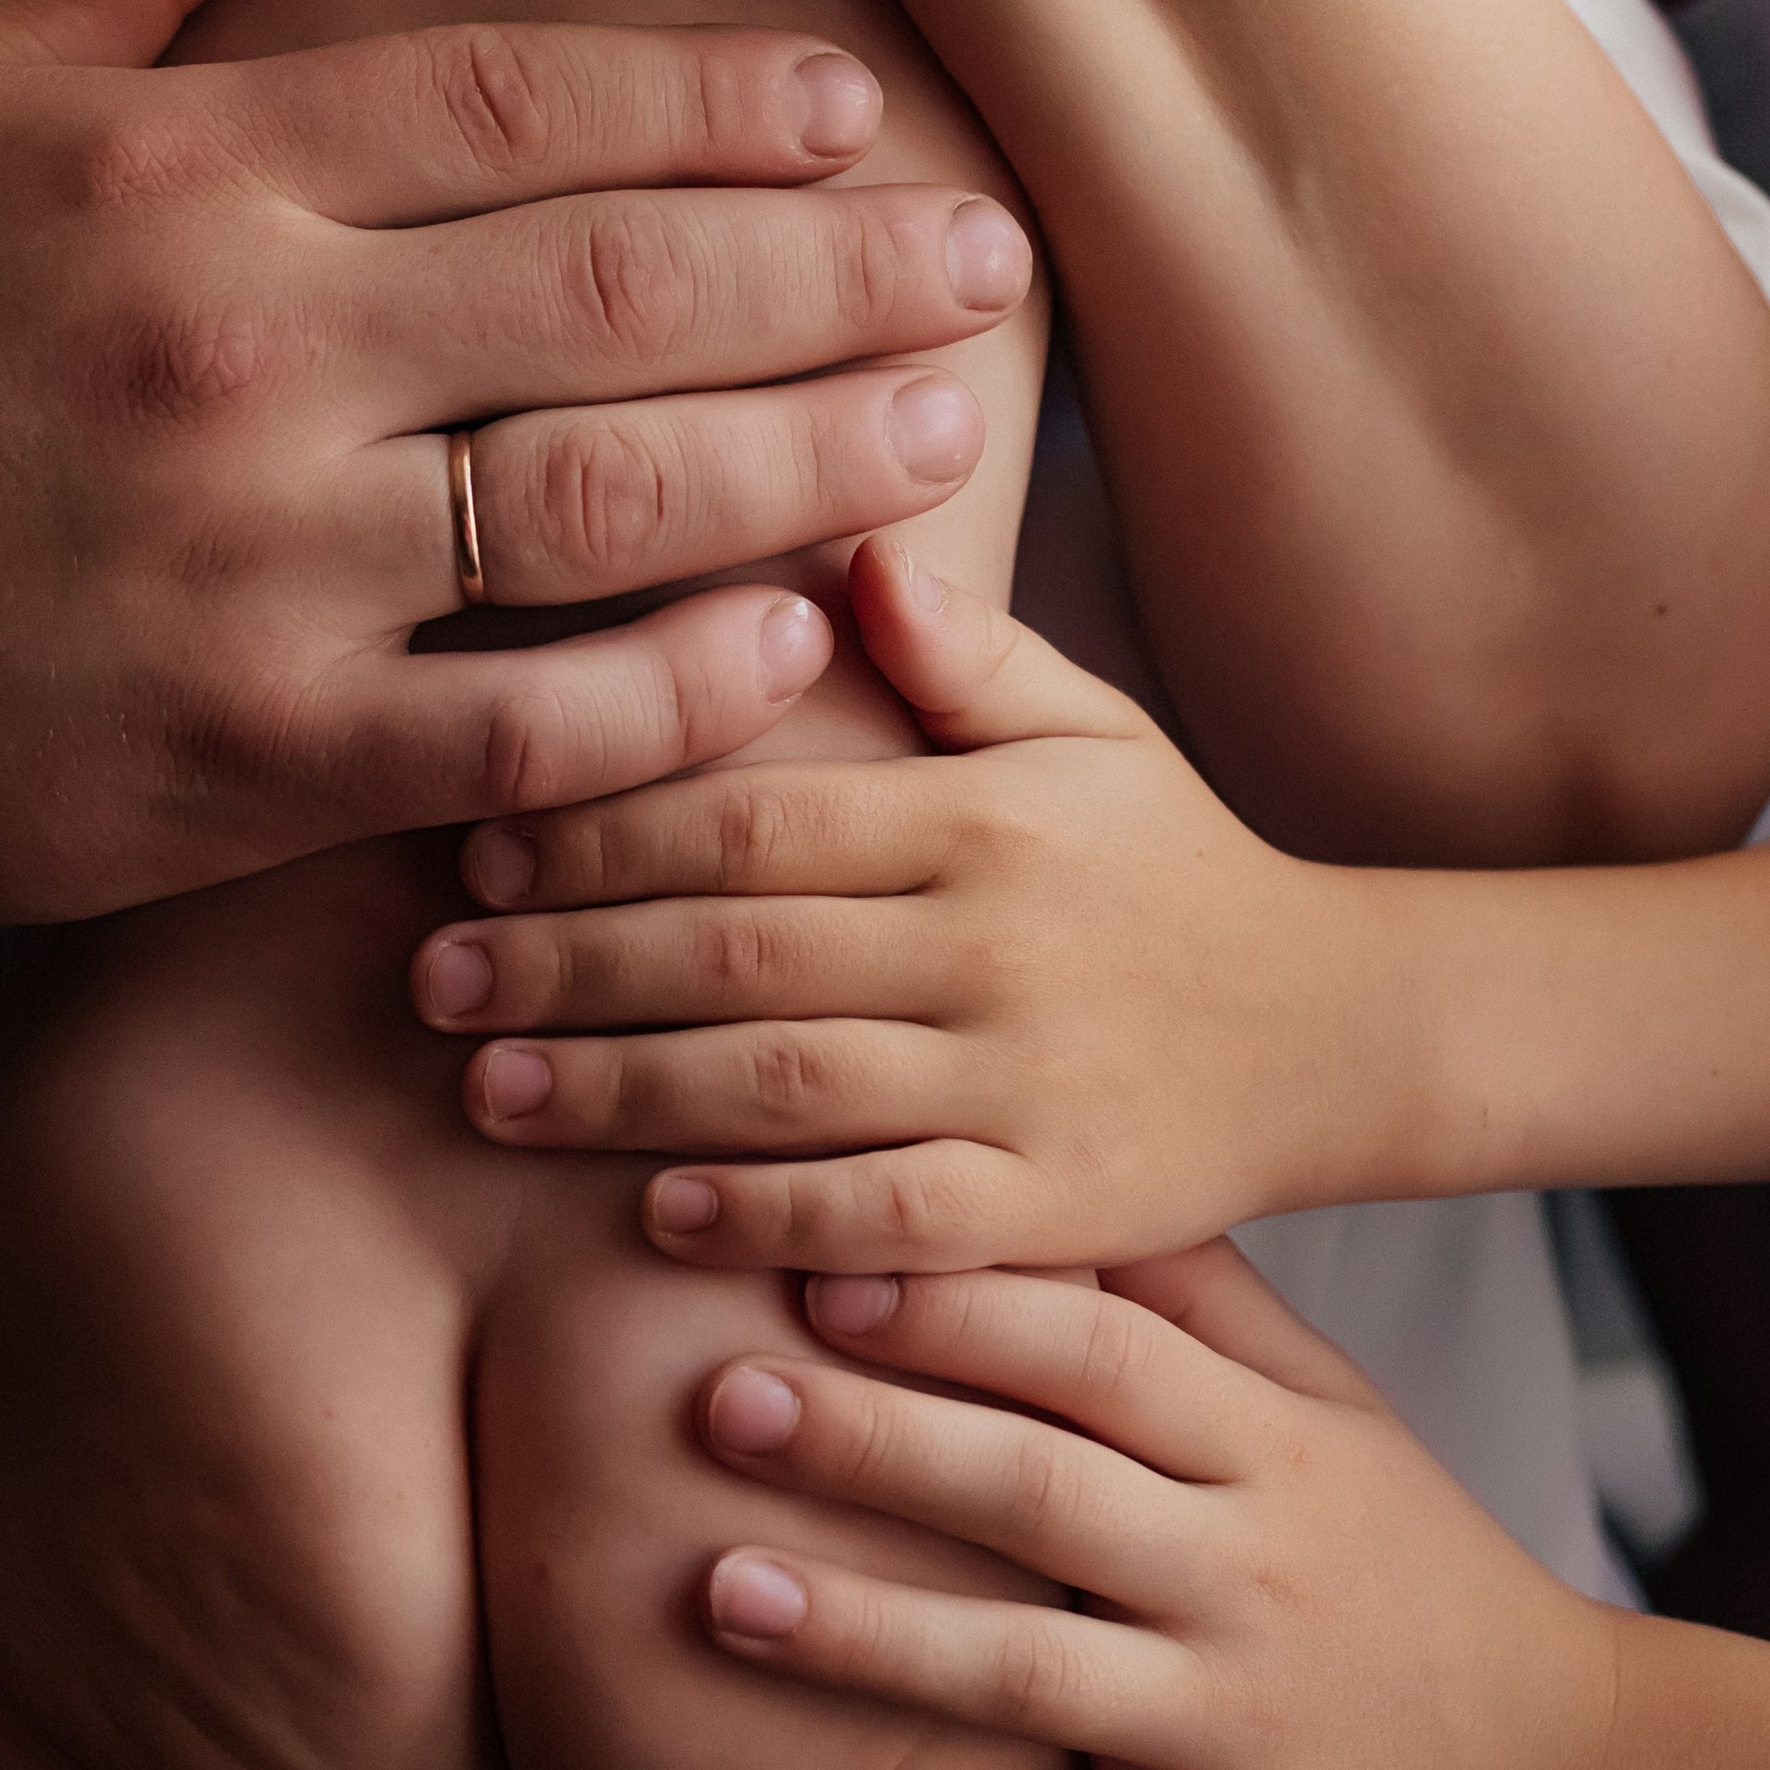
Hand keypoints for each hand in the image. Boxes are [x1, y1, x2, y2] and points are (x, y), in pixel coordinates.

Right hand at [0, 0, 1031, 931]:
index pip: (514, 103)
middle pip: (618, 286)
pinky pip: (536, 720)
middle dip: (837, 265)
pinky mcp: (267, 756)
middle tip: (988, 251)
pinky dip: (688, 686)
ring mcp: (268, 565)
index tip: (849, 103)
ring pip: (614, 496)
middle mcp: (249, 352)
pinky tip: (805, 638)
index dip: (711, 101)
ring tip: (951, 418)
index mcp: (181, 173)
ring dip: (813, 454)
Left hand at [413, 541, 1377, 1268]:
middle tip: (429, 984)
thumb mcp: (1088, 733)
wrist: (1340, 1030)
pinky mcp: (1057, 1204)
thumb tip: (851, 552)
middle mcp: (996, 942)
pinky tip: (656, 1217)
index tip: (475, 851)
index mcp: (981, 816)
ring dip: (620, 1092)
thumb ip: (963, 654)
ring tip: (485, 1094)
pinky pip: (888, 1214)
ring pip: (786, 1087)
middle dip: (566, 965)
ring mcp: (1027, 1081)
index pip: (752, 818)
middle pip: (738, 951)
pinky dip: (768, 1215)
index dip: (599, 834)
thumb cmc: (1169, 870)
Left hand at [678, 1247, 1618, 1769]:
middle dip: (873, 1445)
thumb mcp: (1333, 1408)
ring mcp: (1233, 1732)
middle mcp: (1251, 1578)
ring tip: (711, 1595)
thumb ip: (1200, 1299)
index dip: (959, 1304)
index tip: (812, 1263)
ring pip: (1026, 1681)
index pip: (1101, 1352)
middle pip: (1041, 1494)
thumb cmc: (1400, 1556)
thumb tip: (1048, 1161)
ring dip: (863, 1639)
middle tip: (713, 1399)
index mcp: (1271, 1448)